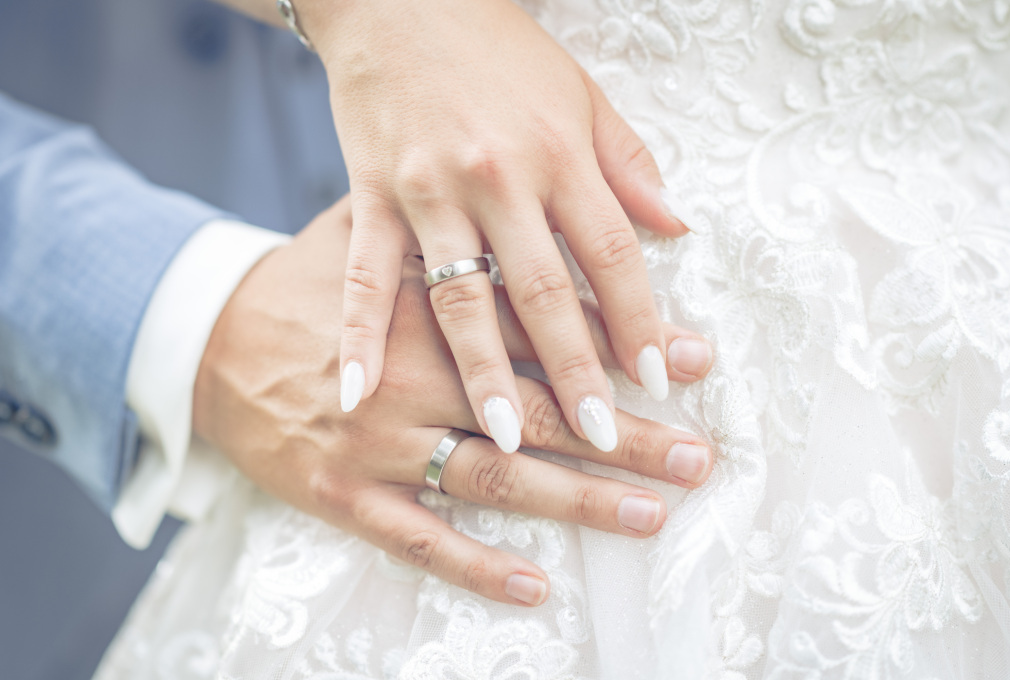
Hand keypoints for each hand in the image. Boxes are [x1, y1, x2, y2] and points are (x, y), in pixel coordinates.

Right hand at [193, 196, 713, 605]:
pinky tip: (535, 584)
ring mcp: (380, 440)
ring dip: (576, 501)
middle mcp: (415, 373)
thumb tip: (534, 209)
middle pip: (539, 408)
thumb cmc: (305, 280)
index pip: (547, 325)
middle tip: (697, 456)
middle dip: (625, 435)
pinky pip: (418, 536)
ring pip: (494, 478)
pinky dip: (476, 565)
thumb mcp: (371, 223)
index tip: (692, 358)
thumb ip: (455, 222)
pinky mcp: (343, 491)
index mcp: (429, 300)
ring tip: (650, 515)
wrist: (204, 337)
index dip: (622, 342)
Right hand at [298, 0, 708, 454]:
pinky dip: (359, 334)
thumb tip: (676, 227)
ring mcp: (429, 192)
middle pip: (544, 291)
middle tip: (602, 438)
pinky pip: (368, 276)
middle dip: (576, 371)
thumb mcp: (579, 94)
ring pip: (462, 299)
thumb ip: (628, 166)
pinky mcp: (372, 197)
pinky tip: (356, 391)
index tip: (658, 379)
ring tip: (505, 440)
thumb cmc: (498, 48)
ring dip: (484, 374)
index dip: (639, 319)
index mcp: (557, 152)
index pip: (611, 253)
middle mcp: (497, 178)